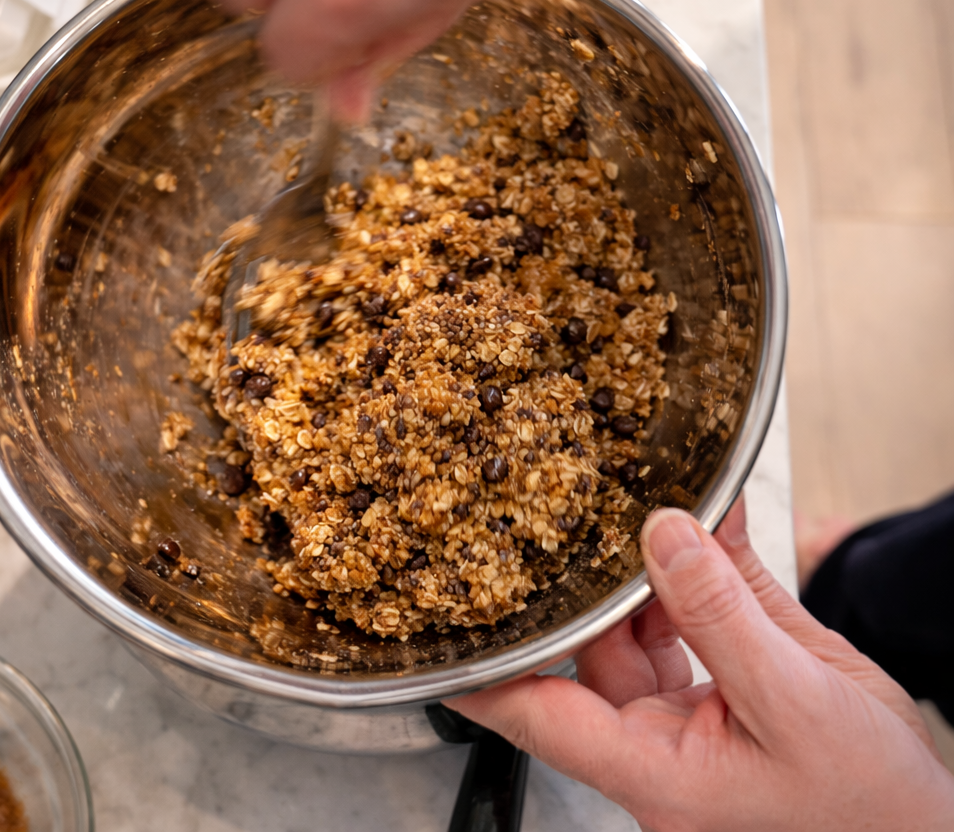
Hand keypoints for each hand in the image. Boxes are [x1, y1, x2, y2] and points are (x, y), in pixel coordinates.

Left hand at [450, 497, 953, 830]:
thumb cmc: (872, 813)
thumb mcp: (798, 703)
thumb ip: (725, 614)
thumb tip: (664, 534)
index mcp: (654, 769)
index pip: (534, 713)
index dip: (479, 670)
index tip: (432, 630)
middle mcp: (656, 744)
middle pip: (589, 647)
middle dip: (582, 580)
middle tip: (562, 509)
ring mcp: (689, 715)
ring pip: (640, 623)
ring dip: (646, 565)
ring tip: (650, 503)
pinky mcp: (725, 686)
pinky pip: (695, 615)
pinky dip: (702, 568)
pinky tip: (707, 521)